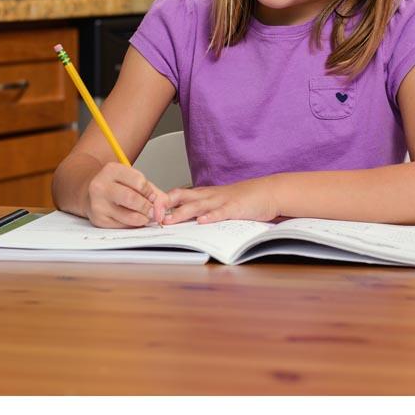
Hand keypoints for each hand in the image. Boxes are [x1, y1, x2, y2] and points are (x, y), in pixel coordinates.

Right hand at [86, 162, 169, 228]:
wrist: (89, 193)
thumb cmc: (115, 185)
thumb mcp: (131, 179)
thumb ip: (151, 190)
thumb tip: (164, 205)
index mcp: (111, 170)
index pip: (139, 181)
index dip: (150, 192)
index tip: (153, 197)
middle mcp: (101, 186)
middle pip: (132, 199)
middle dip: (148, 207)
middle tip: (154, 211)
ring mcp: (98, 204)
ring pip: (129, 216)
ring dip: (143, 219)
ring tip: (145, 216)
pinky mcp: (98, 220)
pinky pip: (123, 226)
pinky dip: (133, 225)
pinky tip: (132, 219)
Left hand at [163, 178, 278, 225]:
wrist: (266, 192)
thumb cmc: (240, 199)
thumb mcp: (216, 201)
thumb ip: (199, 208)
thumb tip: (177, 218)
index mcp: (203, 194)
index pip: (177, 195)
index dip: (162, 201)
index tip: (148, 210)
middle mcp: (208, 196)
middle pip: (182, 198)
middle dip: (165, 206)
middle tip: (152, 215)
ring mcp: (221, 201)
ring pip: (198, 206)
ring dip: (182, 213)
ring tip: (169, 221)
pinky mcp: (235, 208)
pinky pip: (221, 212)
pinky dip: (211, 217)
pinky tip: (202, 222)